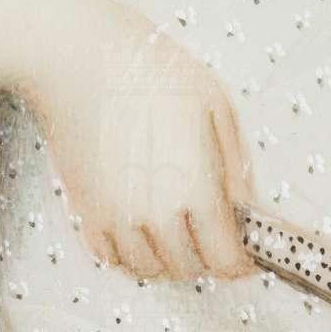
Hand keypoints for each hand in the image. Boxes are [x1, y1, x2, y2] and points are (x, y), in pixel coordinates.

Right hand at [23, 0, 258, 282]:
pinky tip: (144, 228)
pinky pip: (113, 259)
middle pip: (189, 269)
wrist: (80, 61)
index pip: (225, 259)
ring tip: (182, 230)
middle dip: (210, 258)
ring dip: (171, 260)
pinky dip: (133, 255)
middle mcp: (154, 217)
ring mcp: (115, 219)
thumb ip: (235, 165)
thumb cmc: (150, 71)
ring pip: (150, 270)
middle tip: (218, 234)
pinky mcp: (85, 212)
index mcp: (194, 190)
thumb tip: (247, 207)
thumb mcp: (214, 105)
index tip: (250, 255)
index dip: (243, 264)